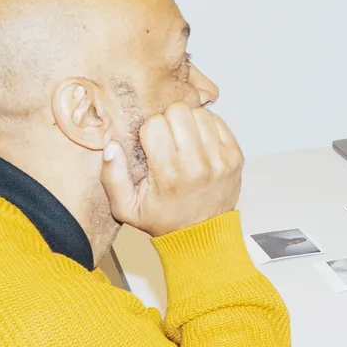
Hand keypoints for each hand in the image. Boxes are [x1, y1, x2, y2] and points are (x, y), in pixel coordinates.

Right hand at [100, 102, 244, 236]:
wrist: (202, 235)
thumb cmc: (164, 219)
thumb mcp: (126, 208)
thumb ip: (112, 177)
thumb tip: (111, 146)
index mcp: (169, 174)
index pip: (154, 123)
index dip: (148, 130)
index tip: (151, 144)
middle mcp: (197, 164)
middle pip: (178, 111)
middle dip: (168, 120)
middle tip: (167, 139)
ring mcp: (220, 159)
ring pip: (199, 113)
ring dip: (188, 122)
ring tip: (183, 141)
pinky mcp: (235, 156)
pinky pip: (218, 121)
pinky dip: (206, 127)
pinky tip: (199, 143)